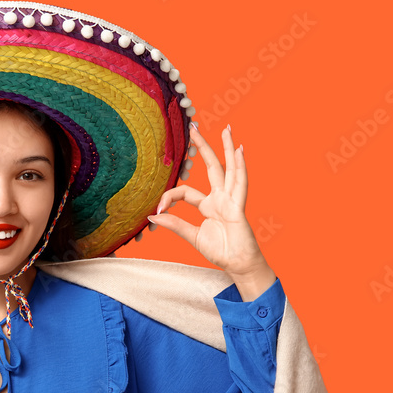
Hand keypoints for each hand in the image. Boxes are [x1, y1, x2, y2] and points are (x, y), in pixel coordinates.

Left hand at [148, 124, 268, 277]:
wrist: (237, 265)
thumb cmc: (220, 251)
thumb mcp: (192, 236)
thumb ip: (174, 224)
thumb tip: (152, 215)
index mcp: (208, 205)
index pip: (185, 191)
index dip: (170, 196)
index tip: (158, 207)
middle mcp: (220, 198)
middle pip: (211, 167)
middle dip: (203, 147)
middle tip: (196, 127)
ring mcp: (231, 200)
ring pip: (229, 169)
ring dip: (227, 149)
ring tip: (228, 129)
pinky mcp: (238, 206)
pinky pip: (240, 183)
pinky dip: (240, 167)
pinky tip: (239, 151)